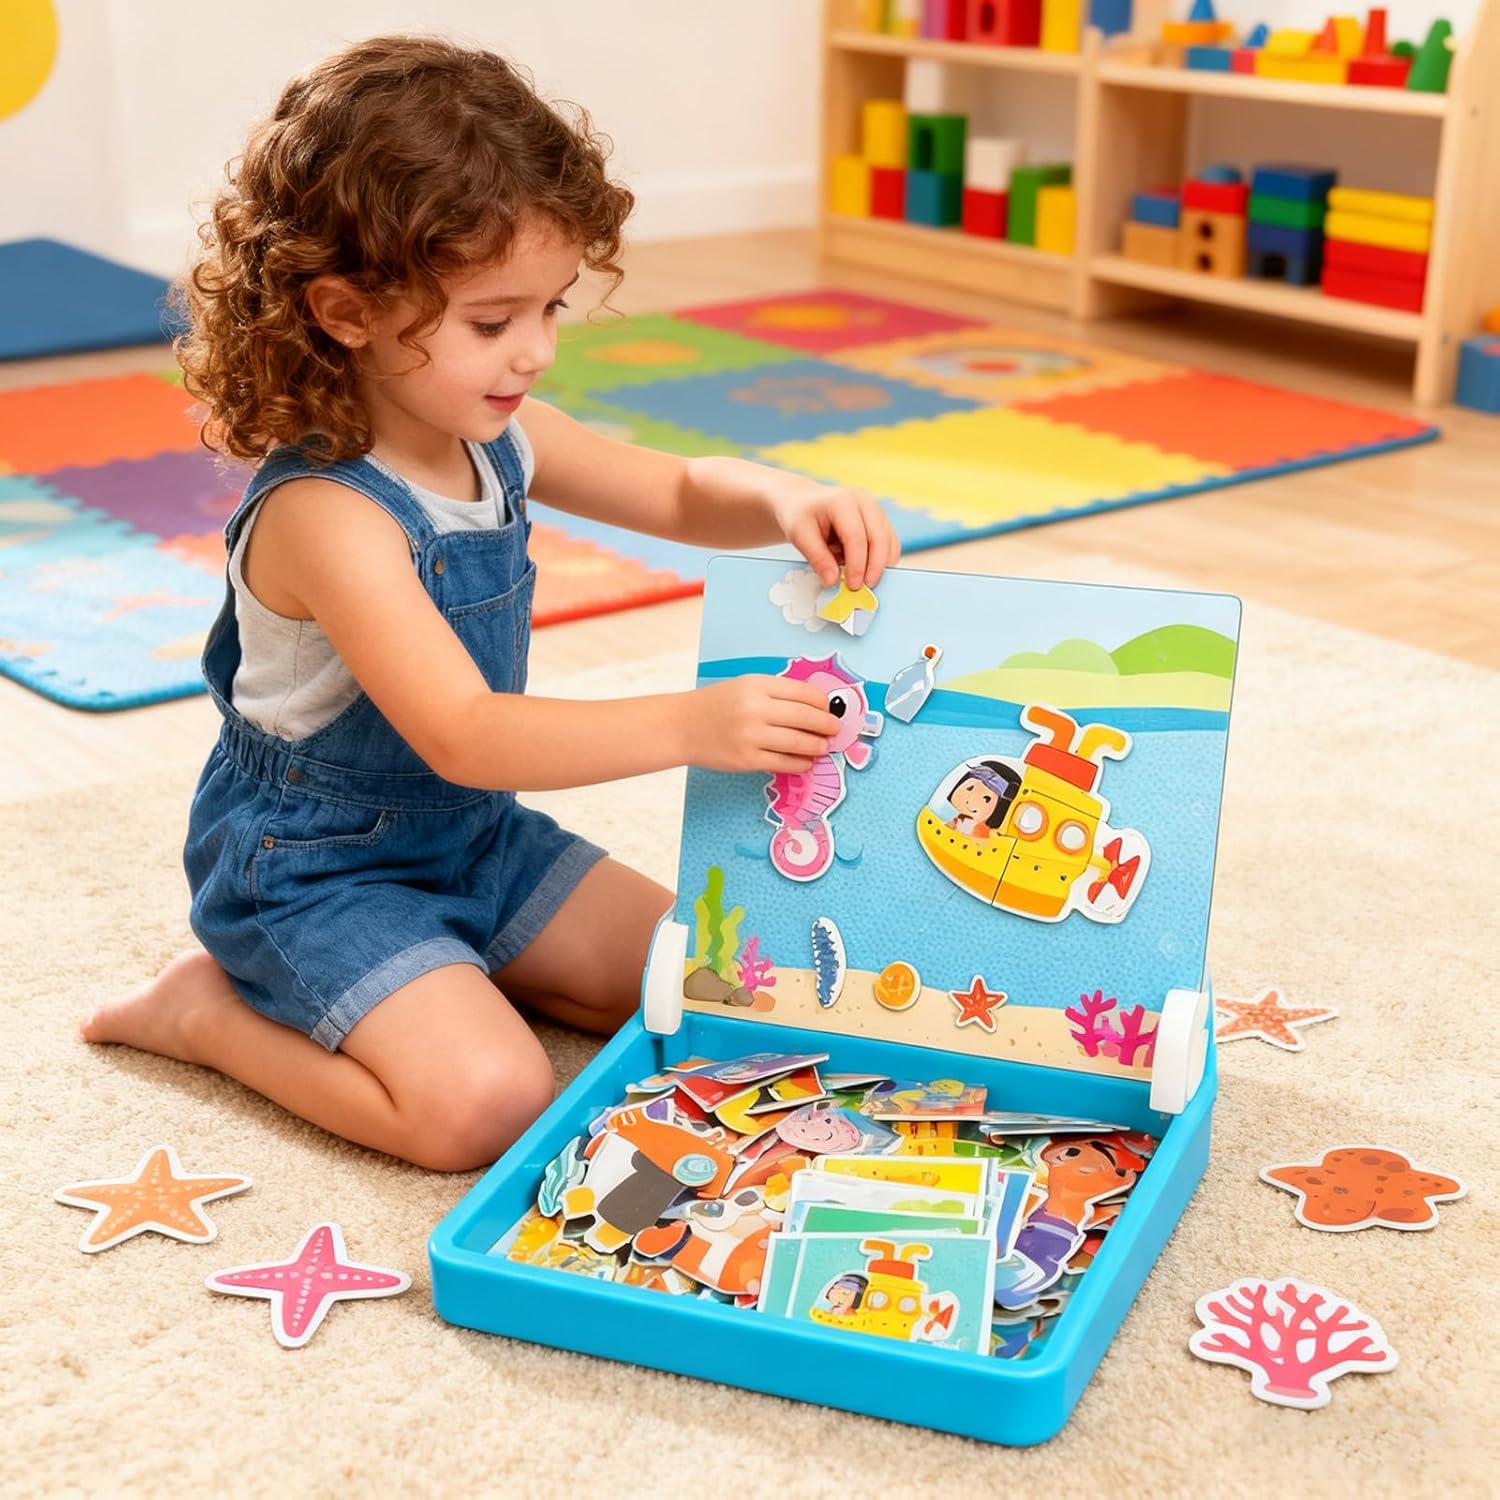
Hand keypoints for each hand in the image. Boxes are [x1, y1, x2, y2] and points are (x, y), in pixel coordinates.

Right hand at [678, 675, 840, 773]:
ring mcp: (751, 736)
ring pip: (798, 742)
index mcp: (757, 685)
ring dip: (817, 746)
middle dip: (827, 725)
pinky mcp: (747, 760)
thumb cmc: (716, 705)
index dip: (823, 703)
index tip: (829, 709)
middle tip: (835, 730)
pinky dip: (801, 763)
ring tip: (823, 747)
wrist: (683, 726)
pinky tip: (806, 761)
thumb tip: (815, 707)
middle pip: (806, 718)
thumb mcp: (744, 686)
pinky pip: (784, 763)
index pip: (803, 693)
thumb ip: (776, 693)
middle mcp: (755, 708)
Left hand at [767, 477, 900, 591]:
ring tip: (866, 583)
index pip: (856, 537)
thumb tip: (833, 582)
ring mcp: (876, 511)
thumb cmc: (800, 516)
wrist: (804, 502)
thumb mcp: (799, 535)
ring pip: (889, 542)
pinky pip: (890, 544)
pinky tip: (868, 573)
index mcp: (842, 502)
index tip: (853, 586)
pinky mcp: (880, 522)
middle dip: (875, 567)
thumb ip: (817, 558)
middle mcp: (864, 503)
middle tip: (866, 589)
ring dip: (882, 566)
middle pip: (879, 538)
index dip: (856, 564)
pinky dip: (883, 561)